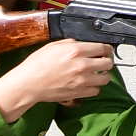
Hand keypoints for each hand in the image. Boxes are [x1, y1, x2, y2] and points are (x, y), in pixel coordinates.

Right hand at [0, 39, 115, 110]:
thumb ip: (71, 43)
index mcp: (76, 50)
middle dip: (106, 61)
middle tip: (101, 61)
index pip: (103, 47)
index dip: (106, 49)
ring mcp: (82, 80)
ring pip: (106, 78)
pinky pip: (96, 90)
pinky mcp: (79, 93)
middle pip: (108, 63)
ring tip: (96, 74)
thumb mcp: (53, 46)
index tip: (105, 51)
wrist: (27, 84)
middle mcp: (82, 65)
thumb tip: (82, 43)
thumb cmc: (36, 66)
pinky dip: (94, 87)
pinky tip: (87, 83)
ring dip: (102, 75)